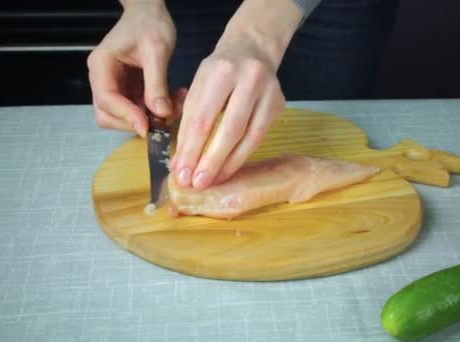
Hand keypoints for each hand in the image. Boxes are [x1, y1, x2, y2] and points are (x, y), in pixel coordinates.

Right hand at [86, 0, 175, 136]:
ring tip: (175, 106)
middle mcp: (103, 78)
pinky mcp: (129, 90)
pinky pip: (140, 110)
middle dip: (136, 122)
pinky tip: (174, 100)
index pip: (107, 99)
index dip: (126, 116)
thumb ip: (157, 83)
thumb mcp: (156, 51)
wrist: (149, 13)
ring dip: (150, 118)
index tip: (147, 126)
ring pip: (125, 117)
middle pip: (108, 115)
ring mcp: (116, 86)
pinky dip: (157, 111)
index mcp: (102, 65)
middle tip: (164, 119)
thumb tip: (161, 113)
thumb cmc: (149, 23)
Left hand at [171, 0, 302, 189]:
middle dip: (211, 161)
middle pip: (230, 129)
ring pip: (250, 137)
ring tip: (213, 181)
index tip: (181, 172)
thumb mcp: (198, 86)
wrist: (252, 49)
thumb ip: (189, 122)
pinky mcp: (278, 105)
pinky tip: (228, 168)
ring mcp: (269, 92)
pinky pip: (259, 137)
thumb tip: (182, 162)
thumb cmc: (219, 71)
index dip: (191, 149)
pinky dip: (242, 155)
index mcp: (221, 71)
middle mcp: (249, 79)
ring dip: (229, 164)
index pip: (203, 117)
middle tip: (197, 184)